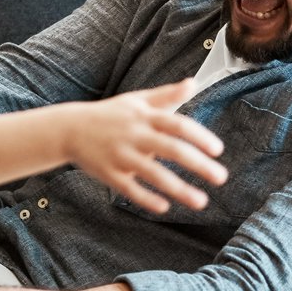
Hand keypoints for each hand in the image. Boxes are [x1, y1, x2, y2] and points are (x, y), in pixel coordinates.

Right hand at [65, 79, 226, 212]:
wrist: (69, 128)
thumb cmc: (110, 114)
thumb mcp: (137, 100)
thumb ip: (167, 95)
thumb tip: (193, 83)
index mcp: (144, 116)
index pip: (178, 125)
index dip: (199, 137)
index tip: (218, 150)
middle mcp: (134, 135)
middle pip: (171, 149)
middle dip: (198, 165)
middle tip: (221, 178)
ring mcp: (121, 155)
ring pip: (153, 174)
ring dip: (179, 189)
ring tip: (201, 201)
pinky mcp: (108, 174)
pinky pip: (130, 189)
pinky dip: (147, 199)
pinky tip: (165, 208)